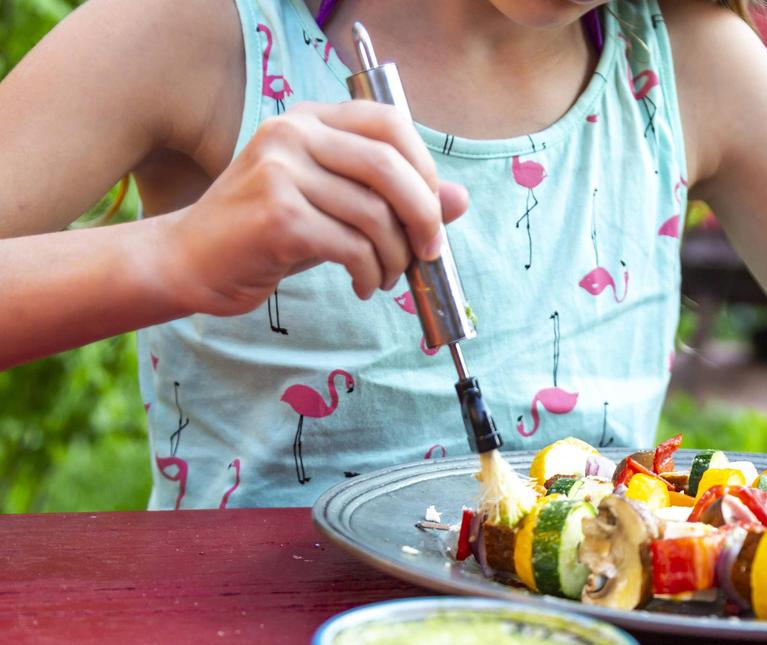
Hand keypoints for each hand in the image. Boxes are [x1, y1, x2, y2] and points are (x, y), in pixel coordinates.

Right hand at [160, 101, 469, 314]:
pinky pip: (352, 247)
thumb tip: (461, 200)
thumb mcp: (336, 206)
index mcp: (309, 119)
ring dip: (396, 257)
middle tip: (428, 253)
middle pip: (390, 167)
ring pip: (375, 214)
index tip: (432, 210)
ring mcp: (281, 172)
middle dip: (424, 217)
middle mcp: (292, 134)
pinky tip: (364, 286)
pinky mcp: (277, 216)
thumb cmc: (268, 233)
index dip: (424, 168)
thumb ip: (394, 198)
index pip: (389, 123)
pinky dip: (371, 274)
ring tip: (387, 277)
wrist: (189, 261)